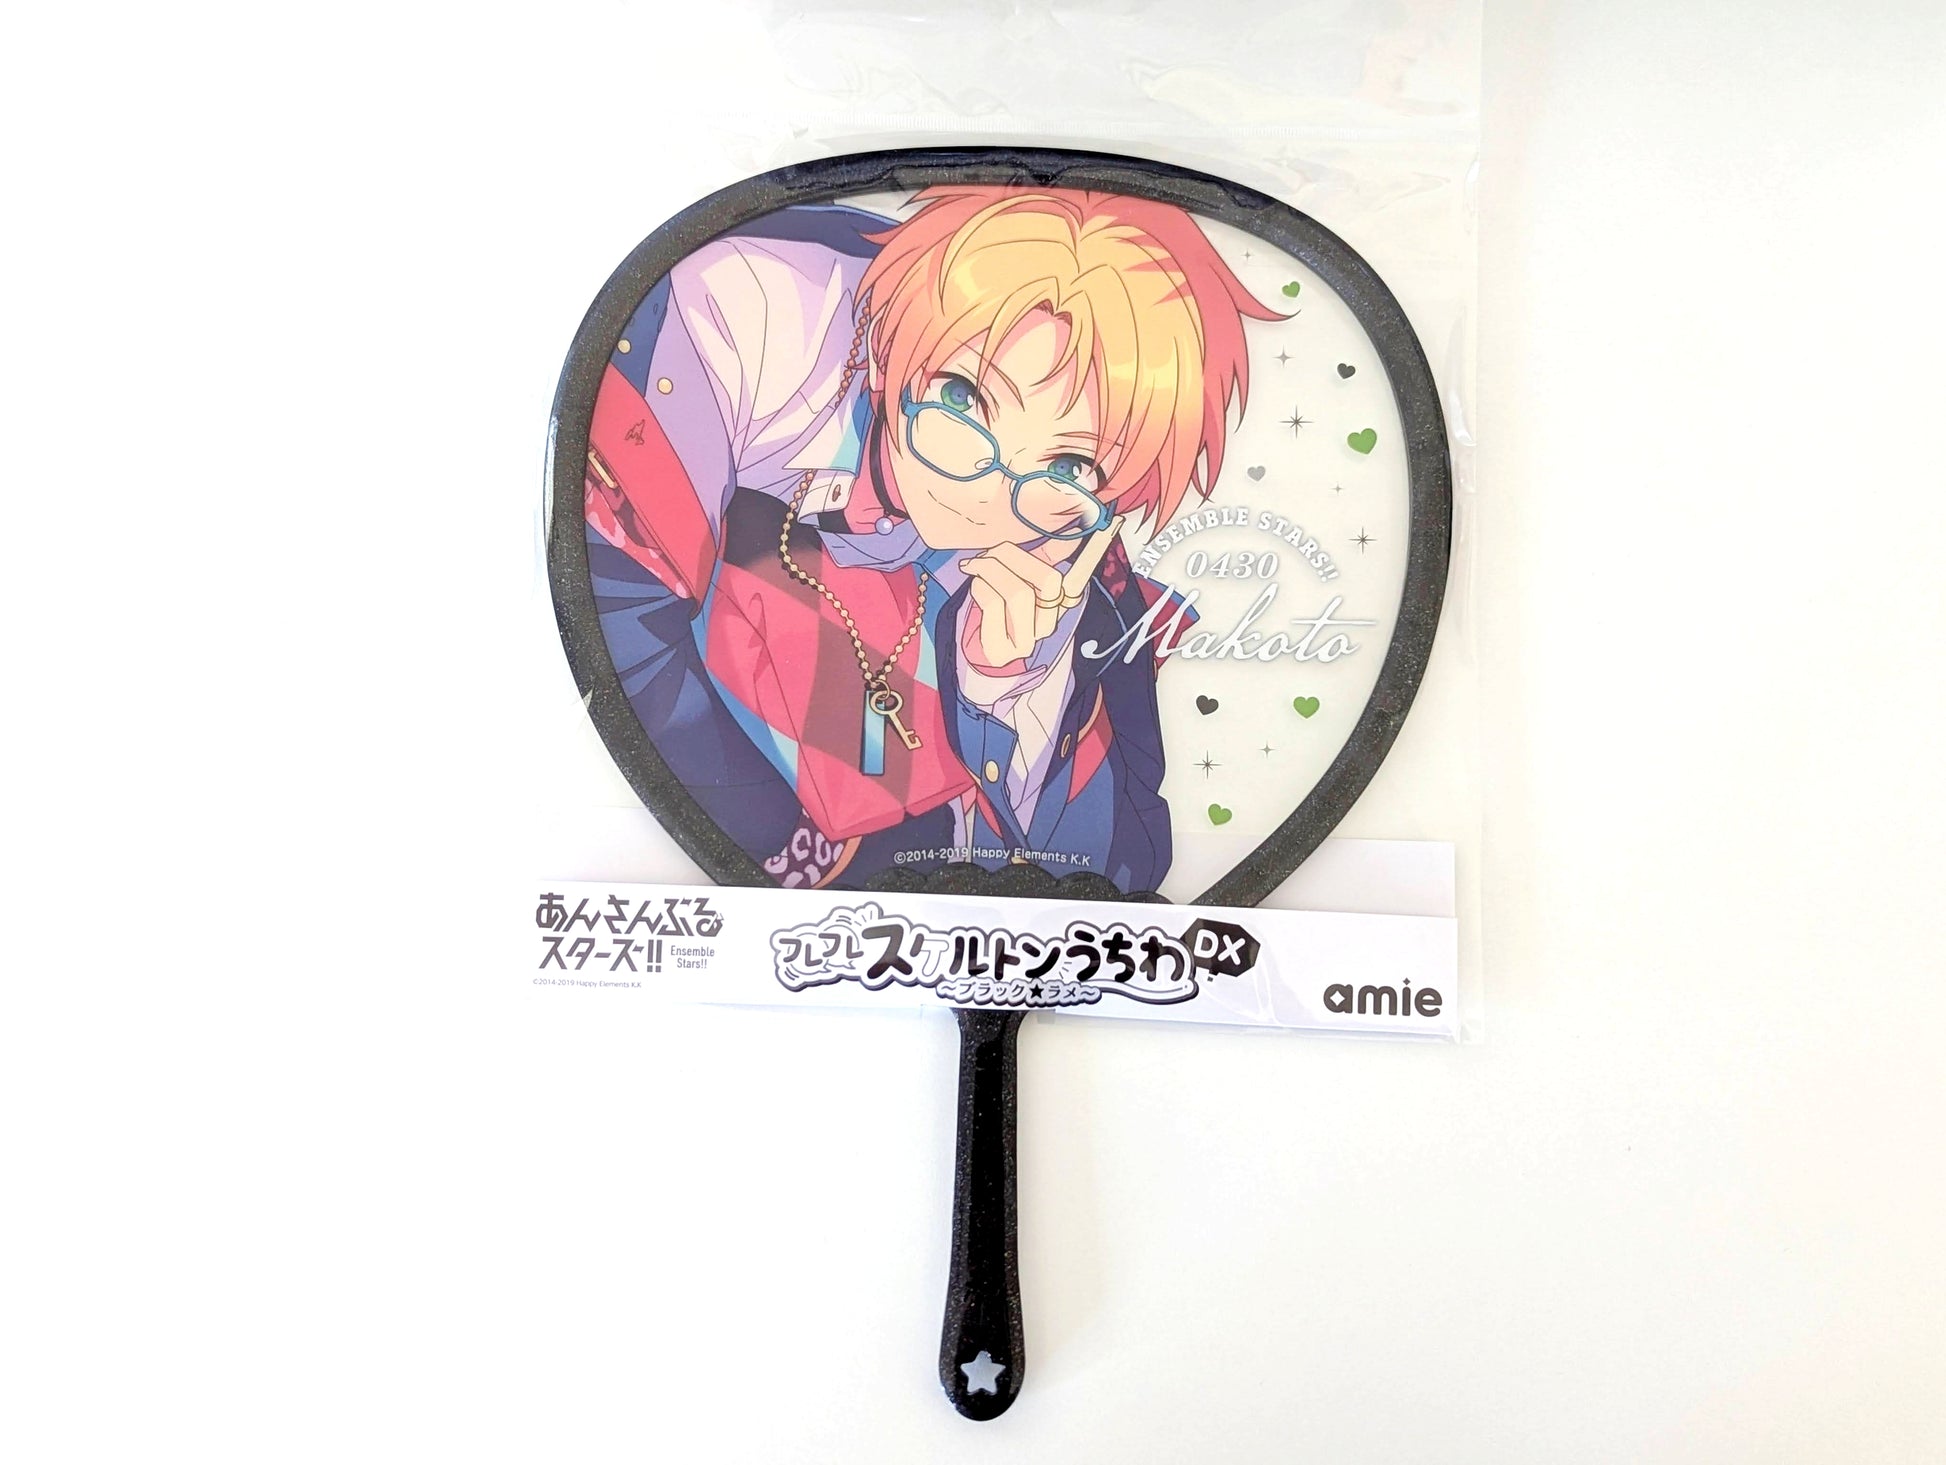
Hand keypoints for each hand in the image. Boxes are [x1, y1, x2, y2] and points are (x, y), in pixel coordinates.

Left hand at [959, 521, 1120, 668]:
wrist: (974, 640)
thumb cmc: (997, 601)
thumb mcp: (1021, 574)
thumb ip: (1047, 553)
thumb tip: (1077, 525)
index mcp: (1057, 605)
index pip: (1078, 580)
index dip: (1090, 556)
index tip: (1098, 525)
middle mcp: (1048, 626)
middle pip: (1047, 579)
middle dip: (1010, 556)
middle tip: (986, 554)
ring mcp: (1027, 643)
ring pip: (1019, 591)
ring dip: (990, 572)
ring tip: (977, 569)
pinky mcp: (1002, 652)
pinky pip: (995, 606)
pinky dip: (981, 587)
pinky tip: (976, 586)